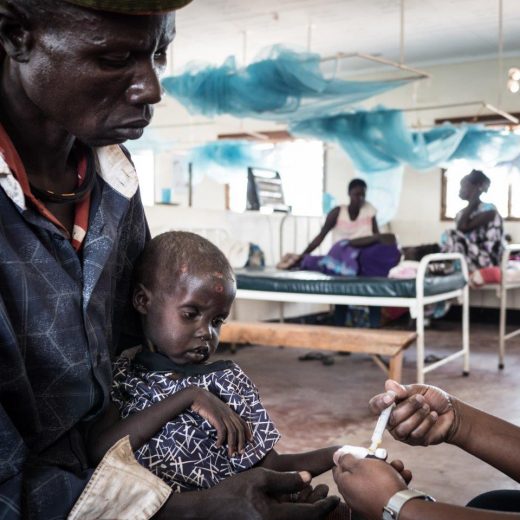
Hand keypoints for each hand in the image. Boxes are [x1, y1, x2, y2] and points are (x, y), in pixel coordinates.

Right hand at [189, 387, 252, 456]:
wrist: (197, 395)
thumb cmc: (206, 403)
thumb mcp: (218, 409)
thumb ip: (223, 416)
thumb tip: (224, 428)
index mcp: (230, 411)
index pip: (243, 422)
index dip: (248, 432)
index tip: (251, 441)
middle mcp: (229, 413)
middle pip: (239, 429)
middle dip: (241, 442)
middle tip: (241, 453)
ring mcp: (223, 415)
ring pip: (232, 432)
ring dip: (232, 445)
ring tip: (231, 454)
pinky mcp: (216, 417)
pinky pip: (222, 430)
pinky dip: (221, 439)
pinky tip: (218, 446)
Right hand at [197, 468, 338, 519]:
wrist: (211, 509)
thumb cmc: (234, 491)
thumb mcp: (260, 478)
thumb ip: (285, 479)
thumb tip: (308, 478)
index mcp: (275, 517)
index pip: (309, 515)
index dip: (325, 506)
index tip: (335, 496)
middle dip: (320, 510)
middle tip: (328, 495)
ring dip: (309, 512)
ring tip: (316, 495)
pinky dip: (297, 514)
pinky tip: (298, 501)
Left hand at [333, 454, 406, 519]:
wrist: (399, 507)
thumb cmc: (378, 482)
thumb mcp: (360, 464)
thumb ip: (347, 460)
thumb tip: (338, 457)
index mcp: (345, 484)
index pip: (338, 470)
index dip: (346, 459)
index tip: (355, 452)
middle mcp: (354, 495)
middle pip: (361, 473)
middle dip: (374, 462)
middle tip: (383, 456)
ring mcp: (368, 501)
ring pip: (377, 479)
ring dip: (389, 470)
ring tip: (398, 465)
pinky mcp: (382, 506)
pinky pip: (386, 490)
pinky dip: (395, 481)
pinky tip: (405, 475)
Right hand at [369, 379, 456, 445]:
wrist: (451, 412)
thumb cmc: (432, 398)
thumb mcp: (418, 389)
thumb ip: (403, 389)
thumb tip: (388, 385)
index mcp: (389, 405)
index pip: (374, 406)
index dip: (379, 403)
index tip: (391, 398)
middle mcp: (392, 421)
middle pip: (391, 418)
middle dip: (408, 407)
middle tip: (421, 399)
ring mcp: (403, 433)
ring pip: (403, 428)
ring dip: (418, 415)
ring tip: (427, 407)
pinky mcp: (415, 441)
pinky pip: (416, 434)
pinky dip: (427, 423)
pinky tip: (433, 416)